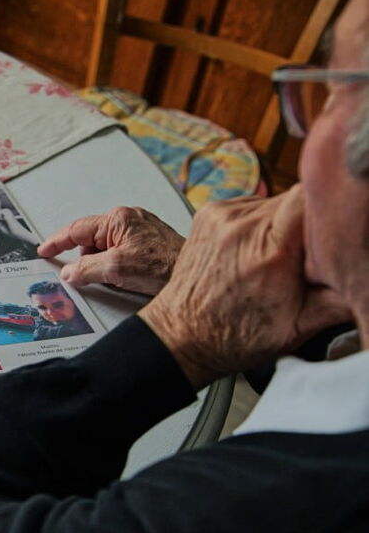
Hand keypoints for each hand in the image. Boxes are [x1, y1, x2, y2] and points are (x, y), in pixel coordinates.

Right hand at [38, 206, 184, 294]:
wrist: (196, 276)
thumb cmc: (164, 266)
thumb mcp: (116, 269)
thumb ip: (86, 269)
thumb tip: (69, 272)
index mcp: (118, 219)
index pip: (76, 229)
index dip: (57, 242)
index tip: (44, 250)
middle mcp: (129, 219)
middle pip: (91, 239)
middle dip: (87, 259)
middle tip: (92, 276)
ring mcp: (139, 229)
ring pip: (106, 247)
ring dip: (104, 263)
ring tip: (120, 277)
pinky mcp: (148, 241)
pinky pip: (120, 251)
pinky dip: (116, 264)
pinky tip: (128, 276)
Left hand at [139, 187, 350, 387]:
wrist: (182, 335)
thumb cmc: (235, 336)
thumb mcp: (301, 326)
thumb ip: (342, 297)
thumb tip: (362, 275)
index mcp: (269, 251)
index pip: (313, 197)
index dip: (332, 208)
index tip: (336, 231)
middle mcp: (241, 226)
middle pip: (299, 198)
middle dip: (311, 223)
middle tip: (307, 257)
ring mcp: (221, 215)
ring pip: (277, 200)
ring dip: (286, 223)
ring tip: (276, 258)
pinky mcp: (209, 211)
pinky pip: (253, 204)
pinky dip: (262, 221)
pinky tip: (256, 250)